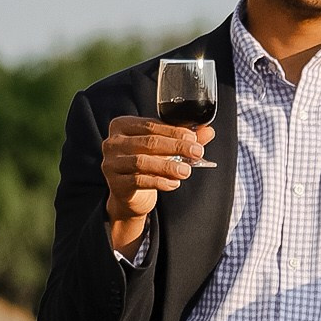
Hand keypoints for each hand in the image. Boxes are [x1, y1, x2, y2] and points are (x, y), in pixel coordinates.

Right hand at [102, 113, 210, 249]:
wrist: (131, 195)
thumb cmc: (147, 165)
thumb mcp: (164, 149)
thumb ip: (184, 138)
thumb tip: (208, 131)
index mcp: (122, 126)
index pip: (151, 125)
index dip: (174, 131)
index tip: (194, 138)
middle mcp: (113, 142)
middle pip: (148, 142)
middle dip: (176, 146)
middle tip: (196, 152)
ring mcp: (111, 163)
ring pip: (142, 162)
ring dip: (168, 166)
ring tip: (186, 171)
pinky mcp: (115, 183)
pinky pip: (139, 181)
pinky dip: (159, 182)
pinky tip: (174, 184)